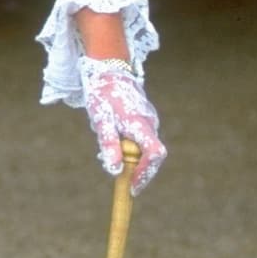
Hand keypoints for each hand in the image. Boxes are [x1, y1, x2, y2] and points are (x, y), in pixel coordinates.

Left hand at [78, 57, 165, 194]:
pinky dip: (132, 148)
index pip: (155, 154)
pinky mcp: (145, 118)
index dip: (146, 173)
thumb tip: (115, 171)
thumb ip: (109, 145)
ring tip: (111, 154)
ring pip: (146, 148)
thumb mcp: (101, 121)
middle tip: (123, 181)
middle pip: (153, 155)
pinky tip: (115, 141)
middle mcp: (150, 123)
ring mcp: (150, 120)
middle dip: (139, 171)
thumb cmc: (103, 95)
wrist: (108, 70)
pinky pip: (142, 140)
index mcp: (140, 123)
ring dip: (133, 159)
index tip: (133, 187)